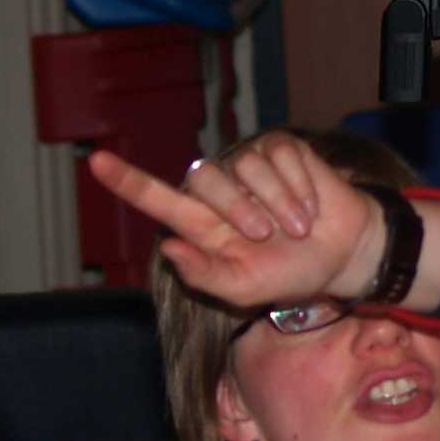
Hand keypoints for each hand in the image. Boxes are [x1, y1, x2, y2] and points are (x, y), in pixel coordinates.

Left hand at [86, 131, 382, 307]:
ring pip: (246, 168)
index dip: (127, 182)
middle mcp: (221, 190)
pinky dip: (298, 189)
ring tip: (298, 227)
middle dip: (237, 210)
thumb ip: (205, 276)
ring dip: (277, 204)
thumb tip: (168, 250)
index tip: (96, 162)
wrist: (343, 256)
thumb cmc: (290, 274)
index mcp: (203, 225)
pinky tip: (310, 206)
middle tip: (266, 235)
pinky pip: (279, 158)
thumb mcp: (246, 290)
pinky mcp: (281, 150)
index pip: (157, 199)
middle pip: (204, 179)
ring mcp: (251, 166)